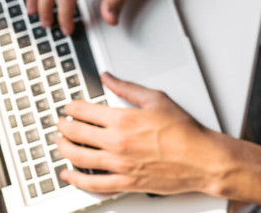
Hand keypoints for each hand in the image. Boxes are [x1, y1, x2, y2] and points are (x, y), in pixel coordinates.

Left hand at [55, 72, 220, 195]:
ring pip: (78, 158)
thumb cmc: (184, 131)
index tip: (69, 108)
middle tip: (60, 124)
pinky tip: (68, 174)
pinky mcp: (125, 182)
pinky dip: (76, 179)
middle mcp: (116, 143)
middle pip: (76, 134)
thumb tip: (108, 77)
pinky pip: (92, 184)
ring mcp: (119, 165)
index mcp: (122, 120)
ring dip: (63, 149)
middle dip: (63, 127)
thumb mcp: (156, 99)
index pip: (84, 112)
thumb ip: (127, 87)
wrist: (200, 159)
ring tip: (60, 143)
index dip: (71, 108)